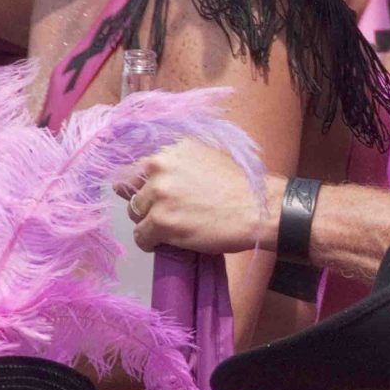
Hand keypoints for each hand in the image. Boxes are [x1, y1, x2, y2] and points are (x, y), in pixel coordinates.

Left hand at [116, 141, 272, 253]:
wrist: (258, 209)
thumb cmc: (240, 186)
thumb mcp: (206, 157)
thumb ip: (177, 161)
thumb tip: (147, 171)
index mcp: (170, 147)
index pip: (135, 165)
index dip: (142, 183)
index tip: (154, 195)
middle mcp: (159, 164)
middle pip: (131, 189)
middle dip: (147, 202)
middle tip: (171, 212)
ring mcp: (158, 193)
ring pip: (134, 213)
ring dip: (149, 222)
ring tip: (173, 227)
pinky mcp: (161, 220)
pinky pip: (140, 236)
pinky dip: (151, 242)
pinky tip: (169, 241)